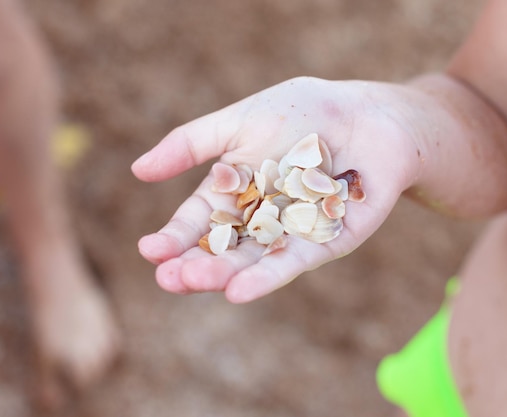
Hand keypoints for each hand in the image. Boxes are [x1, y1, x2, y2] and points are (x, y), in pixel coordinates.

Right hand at [132, 76, 421, 302]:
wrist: (369, 113)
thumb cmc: (303, 111)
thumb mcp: (239, 121)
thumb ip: (190, 146)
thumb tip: (136, 171)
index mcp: (234, 191)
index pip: (198, 220)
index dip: (174, 236)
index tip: (149, 250)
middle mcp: (259, 219)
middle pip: (222, 248)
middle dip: (195, 264)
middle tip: (169, 279)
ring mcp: (291, 233)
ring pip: (253, 260)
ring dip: (225, 274)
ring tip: (196, 283)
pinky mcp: (326, 242)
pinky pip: (295, 261)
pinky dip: (269, 276)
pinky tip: (240, 292)